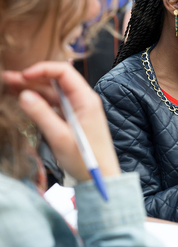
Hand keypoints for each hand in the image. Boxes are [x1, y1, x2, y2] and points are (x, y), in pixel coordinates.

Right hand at [3, 62, 120, 181]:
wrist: (100, 176)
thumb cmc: (86, 159)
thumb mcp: (60, 137)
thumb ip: (41, 115)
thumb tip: (24, 95)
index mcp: (85, 99)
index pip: (64, 72)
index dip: (42, 69)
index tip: (23, 75)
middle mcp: (83, 100)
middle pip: (55, 81)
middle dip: (32, 78)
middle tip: (7, 79)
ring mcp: (78, 109)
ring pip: (52, 93)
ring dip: (32, 89)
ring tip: (8, 86)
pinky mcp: (73, 118)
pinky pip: (54, 104)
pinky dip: (38, 101)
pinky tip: (22, 99)